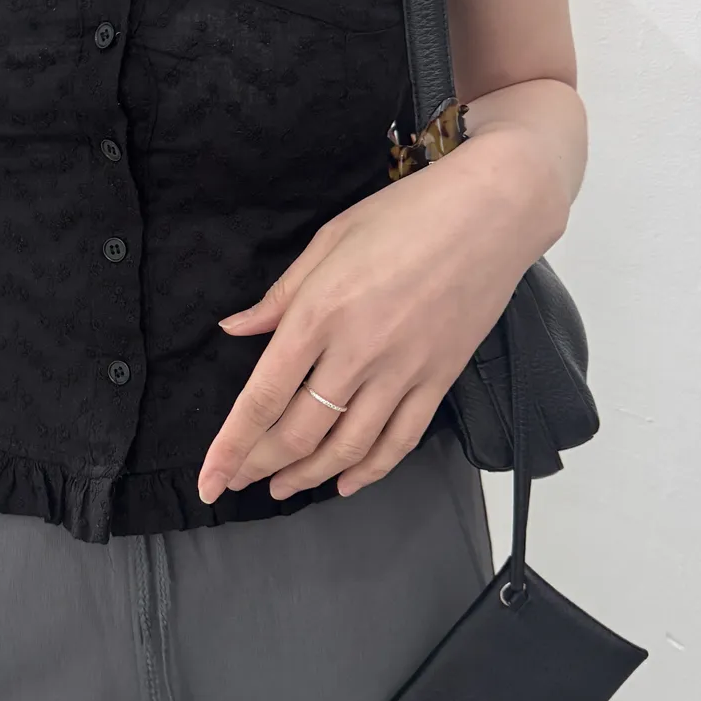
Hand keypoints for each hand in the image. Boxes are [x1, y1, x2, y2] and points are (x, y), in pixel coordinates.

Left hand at [198, 132, 557, 502]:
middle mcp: (358, 351)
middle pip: (300, 432)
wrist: (492, 213)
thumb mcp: (328, 240)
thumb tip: (234, 329)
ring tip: (281, 487)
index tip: (209, 479)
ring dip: (308, 475)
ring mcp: (403, 371)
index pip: (262, 398)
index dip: (231, 447)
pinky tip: (346, 483)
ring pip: (348, 447)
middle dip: (260, 466)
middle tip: (235, 482)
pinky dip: (370, 470)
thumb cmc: (406, 214)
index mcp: (319, 313)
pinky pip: (400, 440)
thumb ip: (280, 296)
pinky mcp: (439, 379)